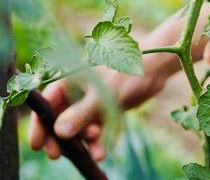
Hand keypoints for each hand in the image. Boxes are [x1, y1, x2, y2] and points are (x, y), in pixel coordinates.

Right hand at [29, 54, 169, 160]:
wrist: (153, 71)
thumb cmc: (127, 74)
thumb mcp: (103, 94)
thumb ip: (82, 112)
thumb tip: (60, 132)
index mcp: (71, 80)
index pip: (48, 103)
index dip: (41, 124)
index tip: (37, 144)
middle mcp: (78, 92)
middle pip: (60, 118)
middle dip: (59, 137)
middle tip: (55, 154)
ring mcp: (91, 102)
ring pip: (79, 127)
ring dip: (83, 142)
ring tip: (94, 152)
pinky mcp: (105, 111)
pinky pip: (96, 129)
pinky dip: (97, 142)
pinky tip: (101, 153)